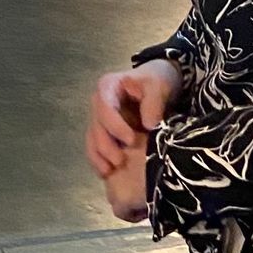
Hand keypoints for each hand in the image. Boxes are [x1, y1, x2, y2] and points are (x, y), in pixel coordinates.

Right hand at [85, 59, 182, 178]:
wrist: (160, 83)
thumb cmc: (158, 80)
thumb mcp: (158, 85)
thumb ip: (153, 102)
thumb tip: (149, 125)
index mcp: (108, 87)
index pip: (104, 107)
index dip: (114, 125)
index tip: (130, 139)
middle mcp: (99, 103)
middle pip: (95, 126)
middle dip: (106, 146)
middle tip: (120, 161)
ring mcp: (100, 118)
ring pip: (93, 139)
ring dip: (99, 156)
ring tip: (111, 171)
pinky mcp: (105, 132)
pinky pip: (96, 147)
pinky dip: (99, 160)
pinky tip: (106, 172)